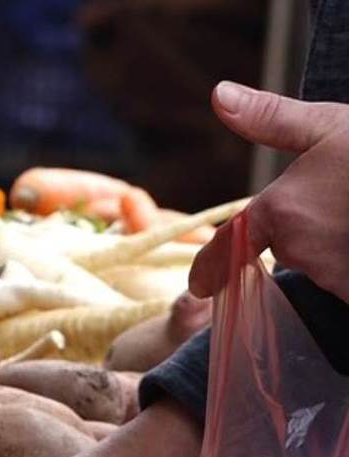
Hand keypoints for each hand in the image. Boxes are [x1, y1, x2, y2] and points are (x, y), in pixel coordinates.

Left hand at [190, 82, 348, 300]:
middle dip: (311, 231)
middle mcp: (300, 250)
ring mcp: (336, 276)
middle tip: (345, 200)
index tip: (199, 285)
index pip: (231, 245)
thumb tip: (219, 95)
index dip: (211, 267)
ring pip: (324, 266)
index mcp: (280, 211)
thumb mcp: (331, 125)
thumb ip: (273, 120)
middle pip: (290, 248)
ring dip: (340, 248)